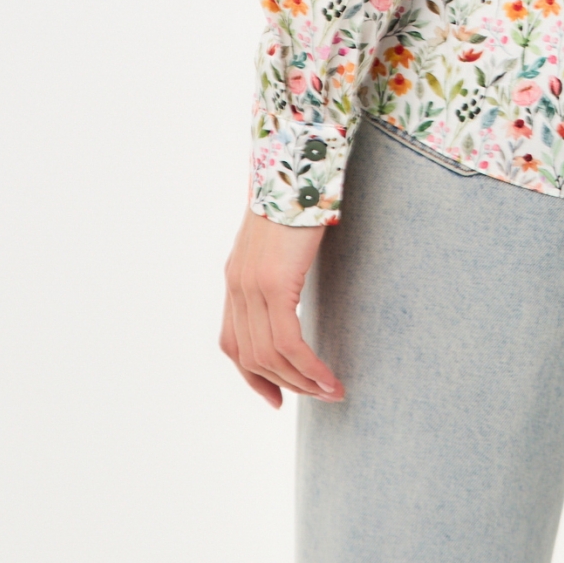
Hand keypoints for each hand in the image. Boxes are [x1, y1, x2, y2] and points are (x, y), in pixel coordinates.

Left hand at [221, 202, 344, 407]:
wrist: (296, 164)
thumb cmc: (298, 196)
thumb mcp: (280, 240)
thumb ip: (277, 265)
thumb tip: (294, 284)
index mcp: (235, 278)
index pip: (233, 343)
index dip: (253, 377)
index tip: (277, 399)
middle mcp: (237, 286)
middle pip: (252, 357)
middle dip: (287, 384)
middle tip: (319, 395)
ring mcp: (252, 287)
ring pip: (271, 356)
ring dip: (302, 382)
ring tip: (331, 391)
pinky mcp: (274, 284)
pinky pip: (288, 342)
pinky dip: (308, 366)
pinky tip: (327, 375)